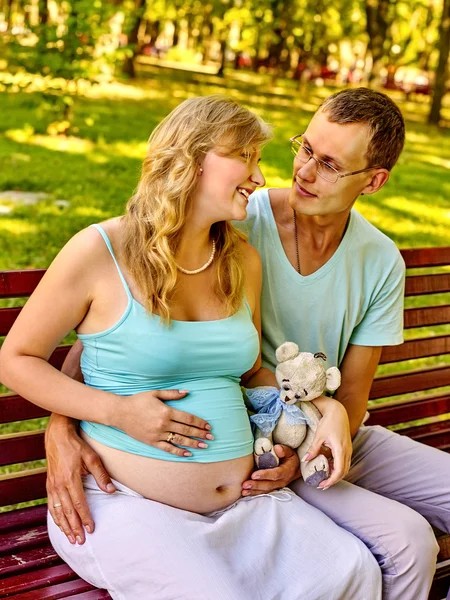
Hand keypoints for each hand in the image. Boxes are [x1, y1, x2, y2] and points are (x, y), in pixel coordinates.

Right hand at [46, 413, 114, 544]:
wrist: (57, 436)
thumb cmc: (77, 445)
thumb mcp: (92, 457)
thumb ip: (102, 475)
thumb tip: (112, 491)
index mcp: (70, 478)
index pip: (79, 503)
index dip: (85, 517)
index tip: (92, 529)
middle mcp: (59, 484)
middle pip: (67, 511)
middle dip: (74, 528)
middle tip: (81, 541)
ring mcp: (52, 485)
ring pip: (57, 511)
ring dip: (64, 526)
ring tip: (71, 539)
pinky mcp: (48, 485)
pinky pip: (51, 505)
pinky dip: (55, 517)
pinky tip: (60, 525)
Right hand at [115, 389, 212, 456]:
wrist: (120, 413)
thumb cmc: (138, 401)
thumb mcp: (155, 393)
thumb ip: (172, 394)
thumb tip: (187, 392)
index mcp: (166, 411)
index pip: (187, 418)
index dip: (199, 422)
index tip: (208, 425)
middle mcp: (163, 424)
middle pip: (186, 430)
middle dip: (200, 434)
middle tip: (211, 437)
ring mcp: (157, 434)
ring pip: (179, 440)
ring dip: (193, 443)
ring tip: (204, 446)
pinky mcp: (152, 442)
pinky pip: (167, 448)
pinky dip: (178, 452)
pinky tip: (188, 454)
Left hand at [241, 445, 299, 495]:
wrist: (296, 468)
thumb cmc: (291, 458)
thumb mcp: (290, 452)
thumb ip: (284, 450)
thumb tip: (277, 448)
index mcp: (287, 471)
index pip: (275, 474)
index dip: (265, 475)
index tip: (254, 475)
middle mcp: (282, 481)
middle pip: (269, 485)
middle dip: (256, 485)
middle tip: (245, 485)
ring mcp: (277, 486)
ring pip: (265, 490)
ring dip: (254, 491)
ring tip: (243, 491)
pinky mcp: (273, 488)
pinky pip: (264, 492)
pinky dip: (255, 493)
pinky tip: (246, 493)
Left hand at [305, 399, 351, 489]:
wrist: (338, 411)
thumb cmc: (329, 422)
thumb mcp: (319, 436)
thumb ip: (313, 449)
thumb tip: (305, 460)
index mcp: (340, 449)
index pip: (339, 471)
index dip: (331, 480)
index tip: (322, 484)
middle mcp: (347, 451)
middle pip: (343, 472)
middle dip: (333, 480)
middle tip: (321, 484)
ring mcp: (348, 450)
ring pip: (345, 468)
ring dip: (335, 474)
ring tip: (324, 477)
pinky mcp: (347, 448)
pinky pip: (344, 462)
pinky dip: (337, 467)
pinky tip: (328, 466)